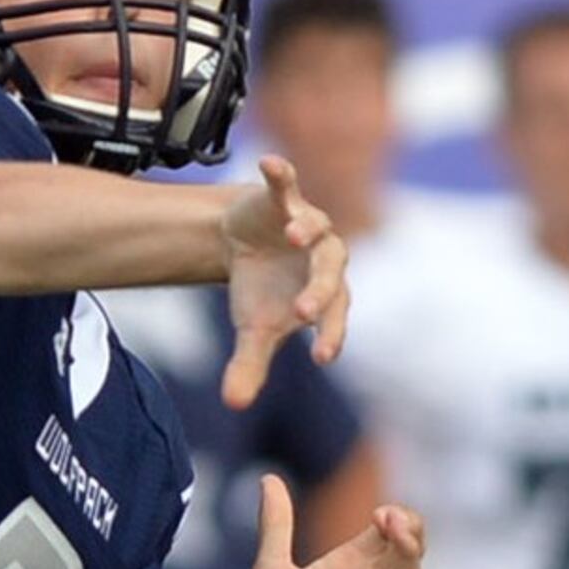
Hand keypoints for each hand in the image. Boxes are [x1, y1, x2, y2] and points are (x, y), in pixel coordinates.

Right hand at [222, 156, 349, 403]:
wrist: (248, 243)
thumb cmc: (263, 291)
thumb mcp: (254, 328)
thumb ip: (249, 364)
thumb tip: (233, 405)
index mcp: (325, 295)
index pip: (335, 316)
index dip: (330, 335)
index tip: (321, 357)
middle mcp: (325, 258)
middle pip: (331, 273)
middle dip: (319, 290)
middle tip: (302, 310)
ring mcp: (308, 224)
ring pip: (317, 227)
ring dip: (307, 227)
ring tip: (294, 234)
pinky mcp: (285, 198)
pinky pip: (286, 185)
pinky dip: (280, 174)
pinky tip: (269, 163)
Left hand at [232, 484, 423, 568]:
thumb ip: (276, 525)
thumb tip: (268, 478)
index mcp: (348, 564)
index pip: (390, 532)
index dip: (396, 517)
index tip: (378, 514)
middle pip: (407, 552)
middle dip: (409, 532)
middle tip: (389, 521)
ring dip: (409, 562)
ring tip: (401, 543)